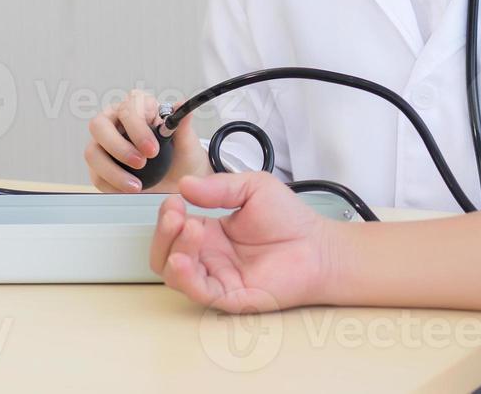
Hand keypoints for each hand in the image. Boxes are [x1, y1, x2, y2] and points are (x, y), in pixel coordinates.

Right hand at [84, 88, 209, 192]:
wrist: (178, 183)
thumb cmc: (181, 157)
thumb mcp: (188, 144)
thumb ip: (183, 126)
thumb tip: (182, 104)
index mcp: (138, 107)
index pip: (129, 106)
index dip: (137, 127)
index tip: (153, 149)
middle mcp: (116, 121)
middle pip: (99, 125)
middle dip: (119, 146)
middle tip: (141, 163)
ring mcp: (103, 144)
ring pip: (92, 152)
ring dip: (112, 170)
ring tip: (136, 186)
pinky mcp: (98, 167)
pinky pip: (95, 175)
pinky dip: (111, 185)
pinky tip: (129, 190)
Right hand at [151, 171, 339, 311]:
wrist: (318, 247)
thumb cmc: (290, 220)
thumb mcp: (254, 188)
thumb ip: (220, 187)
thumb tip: (185, 184)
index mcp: (212, 231)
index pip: (175, 226)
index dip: (168, 214)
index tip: (175, 199)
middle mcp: (209, 255)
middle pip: (165, 251)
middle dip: (162, 232)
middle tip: (175, 214)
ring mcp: (216, 276)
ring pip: (174, 272)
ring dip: (172, 250)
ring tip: (189, 228)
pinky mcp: (228, 295)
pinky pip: (197, 290)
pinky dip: (184, 276)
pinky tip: (184, 258)